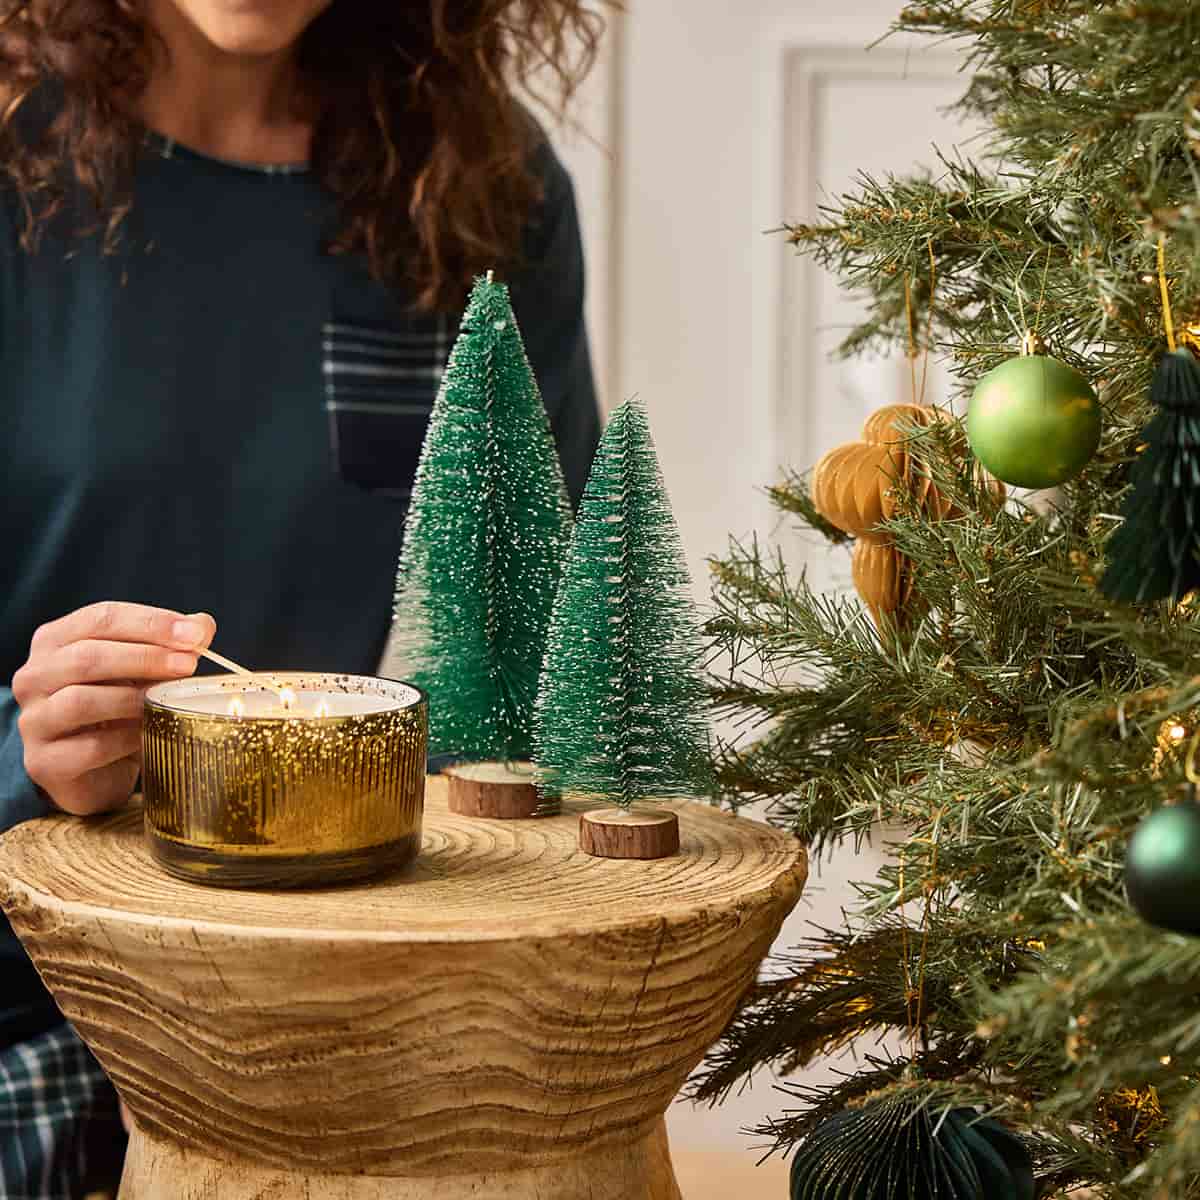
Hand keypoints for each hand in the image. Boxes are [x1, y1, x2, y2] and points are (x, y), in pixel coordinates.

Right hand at [12, 602, 215, 815]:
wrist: (94, 770)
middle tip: (188, 665)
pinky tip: (151, 734)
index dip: (150, 623)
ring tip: (169, 700)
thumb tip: (201, 625)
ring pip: (81, 701)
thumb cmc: (118, 708)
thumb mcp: (143, 670)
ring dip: (133, 698)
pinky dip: (126, 739)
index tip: (194, 635)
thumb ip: (171, 645)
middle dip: (145, 657)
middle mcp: (34, 675)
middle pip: (87, 656)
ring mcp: (34, 719)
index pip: (100, 618)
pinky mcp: (43, 762)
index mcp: (55, 640)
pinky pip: (90, 747)